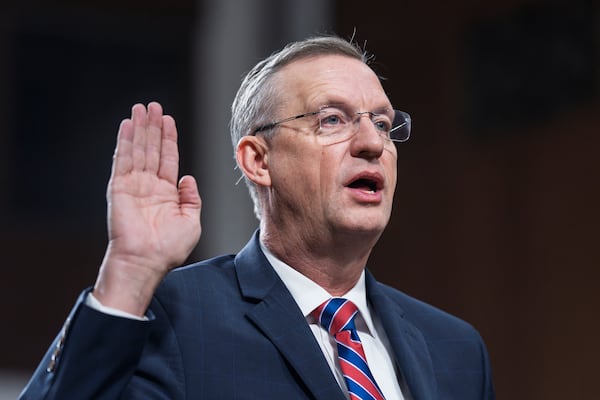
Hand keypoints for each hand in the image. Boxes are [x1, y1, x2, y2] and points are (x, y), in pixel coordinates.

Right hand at [93, 102, 200, 315]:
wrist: (146, 261)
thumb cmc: (169, 248)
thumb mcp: (192, 221)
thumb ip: (192, 198)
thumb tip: (187, 178)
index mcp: (166, 194)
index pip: (168, 159)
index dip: (168, 139)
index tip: (168, 120)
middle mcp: (149, 187)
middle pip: (152, 149)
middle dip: (153, 127)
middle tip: (153, 106)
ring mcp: (133, 186)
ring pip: (138, 150)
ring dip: (139, 129)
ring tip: (141, 109)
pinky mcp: (119, 188)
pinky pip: (123, 160)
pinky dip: (125, 142)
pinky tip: (128, 126)